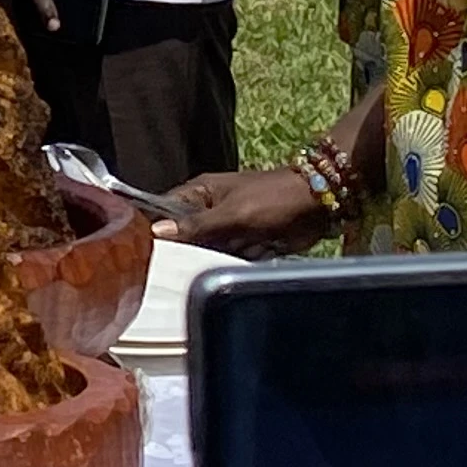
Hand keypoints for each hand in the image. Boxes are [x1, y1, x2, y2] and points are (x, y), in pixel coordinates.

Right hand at [160, 167, 341, 255]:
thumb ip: (196, 225)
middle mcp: (209, 210)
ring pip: (207, 252)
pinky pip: (229, 261)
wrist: (318, 204)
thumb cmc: (272, 200)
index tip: (148, 254)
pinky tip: (231, 273)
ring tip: (208, 273)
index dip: (156, 230)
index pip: (165, 211)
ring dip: (210, 263)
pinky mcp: (246, 245)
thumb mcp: (232, 213)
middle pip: (185, 237)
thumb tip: (156, 232)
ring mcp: (228, 229)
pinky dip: (231, 267)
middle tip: (177, 274)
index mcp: (200, 193)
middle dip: (185, 253)